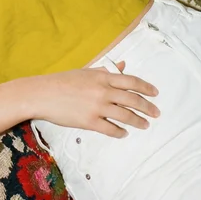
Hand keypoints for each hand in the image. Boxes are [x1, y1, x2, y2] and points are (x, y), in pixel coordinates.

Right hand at [30, 62, 159, 137]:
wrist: (43, 94)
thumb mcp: (86, 71)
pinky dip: (119, 132)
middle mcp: (103, 91)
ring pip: (125, 116)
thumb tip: (123, 66)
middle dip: (147, 107)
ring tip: (144, 125)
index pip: (131, 81)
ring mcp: (97, 107)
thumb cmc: (63, 81)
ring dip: (138, 121)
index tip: (155, 93)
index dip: (146, 87)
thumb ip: (106, 71)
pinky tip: (124, 133)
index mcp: (102, 77)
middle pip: (132, 99)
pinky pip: (110, 129)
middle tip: (156, 113)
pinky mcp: (89, 122)